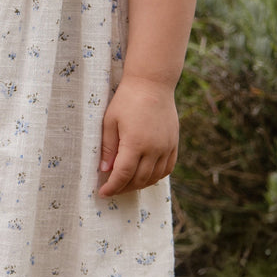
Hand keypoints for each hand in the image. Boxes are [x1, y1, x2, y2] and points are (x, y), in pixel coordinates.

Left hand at [98, 76, 178, 197]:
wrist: (152, 83)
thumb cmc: (127, 99)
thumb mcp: (110, 121)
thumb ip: (108, 148)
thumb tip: (105, 170)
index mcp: (135, 143)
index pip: (123, 174)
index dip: (112, 187)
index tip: (103, 193)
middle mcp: (154, 148)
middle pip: (139, 179)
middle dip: (124, 188)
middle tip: (112, 189)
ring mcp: (166, 146)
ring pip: (154, 177)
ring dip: (140, 184)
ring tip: (126, 184)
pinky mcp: (173, 143)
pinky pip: (167, 168)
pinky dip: (156, 176)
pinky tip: (145, 176)